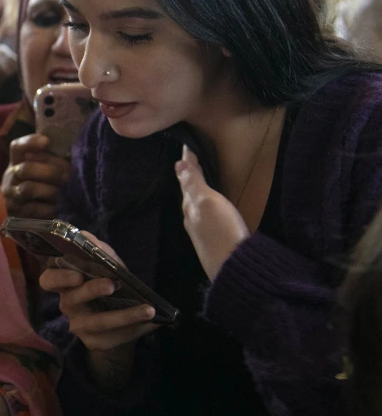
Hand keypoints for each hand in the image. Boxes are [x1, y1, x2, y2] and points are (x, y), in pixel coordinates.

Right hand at [2, 134, 69, 218]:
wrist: (25, 217)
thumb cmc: (42, 187)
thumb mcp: (43, 171)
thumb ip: (50, 161)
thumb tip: (70, 153)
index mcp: (17, 162)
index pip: (17, 147)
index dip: (29, 142)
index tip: (46, 141)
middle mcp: (11, 176)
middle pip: (26, 169)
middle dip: (50, 172)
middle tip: (68, 176)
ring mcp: (10, 196)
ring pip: (28, 189)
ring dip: (50, 191)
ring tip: (64, 193)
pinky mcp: (14, 214)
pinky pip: (32, 209)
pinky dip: (48, 208)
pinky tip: (58, 208)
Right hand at [39, 232, 157, 352]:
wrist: (120, 321)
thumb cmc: (108, 284)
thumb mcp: (106, 264)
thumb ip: (97, 250)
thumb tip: (86, 237)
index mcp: (65, 284)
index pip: (48, 280)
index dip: (59, 277)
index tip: (77, 275)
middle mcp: (67, 305)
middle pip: (71, 299)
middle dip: (91, 291)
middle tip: (110, 285)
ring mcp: (79, 325)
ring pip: (98, 322)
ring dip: (125, 316)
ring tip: (148, 310)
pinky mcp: (94, 341)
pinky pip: (114, 336)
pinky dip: (135, 328)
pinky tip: (151, 323)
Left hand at [176, 145, 247, 280]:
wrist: (236, 269)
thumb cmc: (221, 232)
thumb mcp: (207, 203)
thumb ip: (194, 185)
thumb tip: (178, 164)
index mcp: (190, 207)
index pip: (187, 180)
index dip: (189, 163)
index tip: (187, 146)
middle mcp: (193, 220)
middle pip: (189, 193)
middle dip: (191, 176)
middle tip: (193, 158)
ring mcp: (204, 233)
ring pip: (197, 205)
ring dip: (198, 190)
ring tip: (202, 177)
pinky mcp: (216, 242)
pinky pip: (207, 216)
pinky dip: (207, 204)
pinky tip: (214, 206)